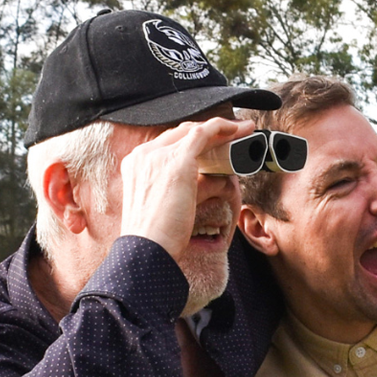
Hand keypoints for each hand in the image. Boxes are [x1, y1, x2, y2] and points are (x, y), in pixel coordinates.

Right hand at [119, 116, 253, 257]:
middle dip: (207, 131)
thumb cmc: (156, 237)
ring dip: (220, 129)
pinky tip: (238, 130)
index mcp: (135, 164)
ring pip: (194, 131)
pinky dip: (222, 128)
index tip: (210, 143)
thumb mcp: (160, 206)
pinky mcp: (178, 161)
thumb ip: (178, 189)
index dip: (190, 140)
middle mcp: (144, 155)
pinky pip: (204, 134)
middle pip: (180, 133)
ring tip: (241, 131)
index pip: (166, 143)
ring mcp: (158, 155)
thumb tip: (215, 181)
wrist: (147, 248)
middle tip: (231, 133)